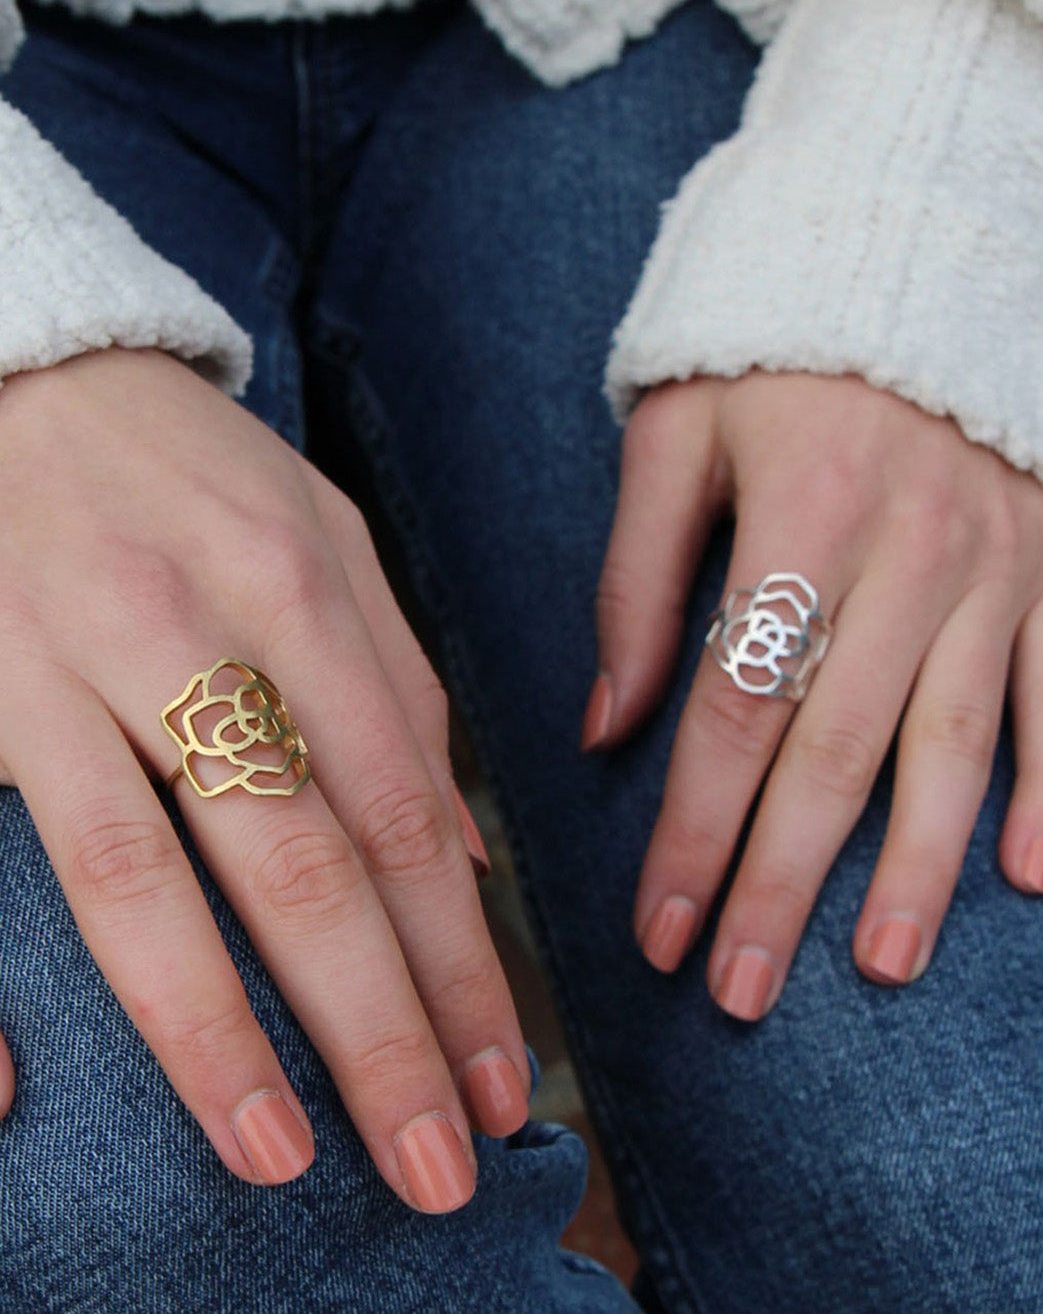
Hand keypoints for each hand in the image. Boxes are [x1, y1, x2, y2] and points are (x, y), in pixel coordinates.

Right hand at [0, 348, 527, 1206]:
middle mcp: (189, 631)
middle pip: (302, 866)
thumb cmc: (194, 471)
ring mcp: (61, 664)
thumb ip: (401, 687)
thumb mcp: (327, 540)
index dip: (460, 962)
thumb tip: (467, 856)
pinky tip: (13, 1097)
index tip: (506, 1077)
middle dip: (380, 1030)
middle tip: (437, 1163)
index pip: (403, 814)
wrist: (30, 364)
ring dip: (220, 1039)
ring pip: (148, 881)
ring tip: (287, 1159)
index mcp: (302, 592)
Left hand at [587, 372, 1042, 1016]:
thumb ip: (636, 580)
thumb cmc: (771, 352)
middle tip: (742, 990)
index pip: (737, 710)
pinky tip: (1021, 875)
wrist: (917, 252)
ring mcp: (1002, 564)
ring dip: (919, 869)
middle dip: (783, 882)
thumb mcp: (676, 435)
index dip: (694, 831)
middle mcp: (913, 550)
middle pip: (838, 751)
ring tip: (879, 967)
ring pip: (958, 745)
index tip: (658, 928)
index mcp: (803, 514)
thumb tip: (608, 728)